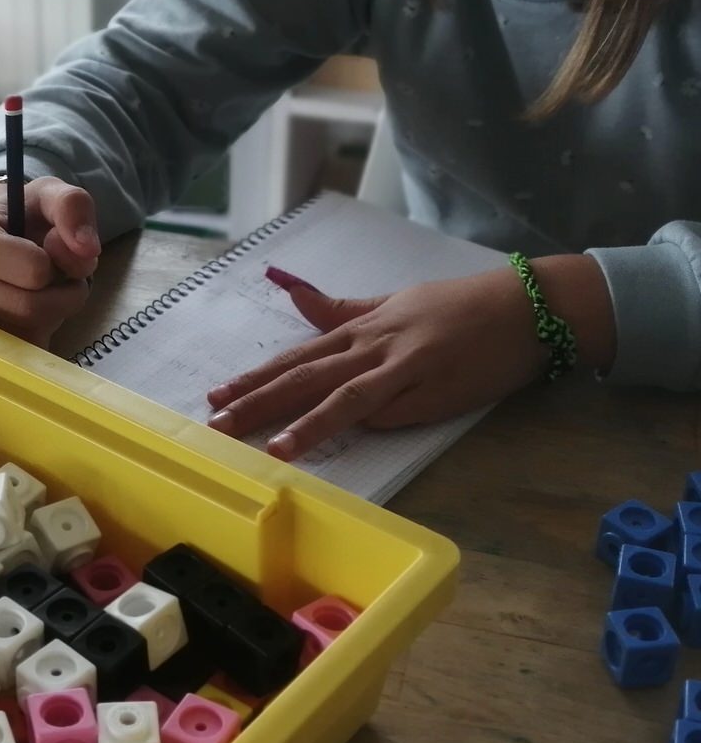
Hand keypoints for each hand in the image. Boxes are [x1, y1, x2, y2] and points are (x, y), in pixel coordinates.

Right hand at [0, 178, 100, 347]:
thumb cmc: (23, 216)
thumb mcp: (50, 194)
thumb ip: (73, 206)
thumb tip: (87, 250)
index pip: (34, 269)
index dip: (57, 260)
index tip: (45, 245)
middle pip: (32, 308)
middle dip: (61, 291)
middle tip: (54, 272)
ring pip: (30, 333)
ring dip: (56, 310)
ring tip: (44, 287)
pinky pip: (27, 353)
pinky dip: (45, 331)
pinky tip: (35, 310)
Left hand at [205, 266, 551, 458]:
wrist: (525, 307)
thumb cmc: (460, 306)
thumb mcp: (396, 301)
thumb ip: (344, 309)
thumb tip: (297, 296)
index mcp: (362, 328)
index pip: (297, 357)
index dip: (255, 377)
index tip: (217, 394)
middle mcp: (374, 346)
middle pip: (307, 377)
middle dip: (259, 401)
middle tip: (217, 422)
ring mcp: (403, 369)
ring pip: (344, 397)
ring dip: (305, 423)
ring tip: (270, 447)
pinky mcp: (434, 393)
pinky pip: (392, 412)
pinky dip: (363, 426)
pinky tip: (336, 442)